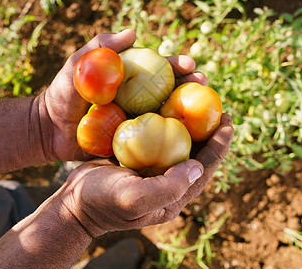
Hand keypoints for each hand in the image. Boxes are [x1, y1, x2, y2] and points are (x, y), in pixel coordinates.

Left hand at [34, 29, 206, 161]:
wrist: (47, 129)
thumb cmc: (62, 95)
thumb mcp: (78, 64)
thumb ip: (101, 46)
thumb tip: (132, 33)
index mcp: (130, 80)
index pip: (159, 69)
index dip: (176, 65)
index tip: (188, 64)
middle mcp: (138, 100)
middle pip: (171, 91)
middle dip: (191, 85)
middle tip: (203, 84)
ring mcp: (136, 122)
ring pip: (168, 116)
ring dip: (188, 112)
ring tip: (205, 110)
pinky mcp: (131, 143)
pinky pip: (155, 142)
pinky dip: (172, 140)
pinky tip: (189, 141)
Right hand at [52, 114, 233, 236]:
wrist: (73, 202)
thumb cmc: (101, 202)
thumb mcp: (133, 198)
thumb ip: (167, 187)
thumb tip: (197, 166)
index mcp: (173, 195)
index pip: (204, 168)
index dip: (219, 145)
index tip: (228, 121)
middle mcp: (168, 182)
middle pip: (196, 153)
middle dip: (210, 130)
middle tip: (218, 105)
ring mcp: (153, 169)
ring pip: (179, 143)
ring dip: (189, 122)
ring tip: (197, 99)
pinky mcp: (138, 158)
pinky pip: (158, 136)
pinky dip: (165, 119)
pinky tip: (166, 102)